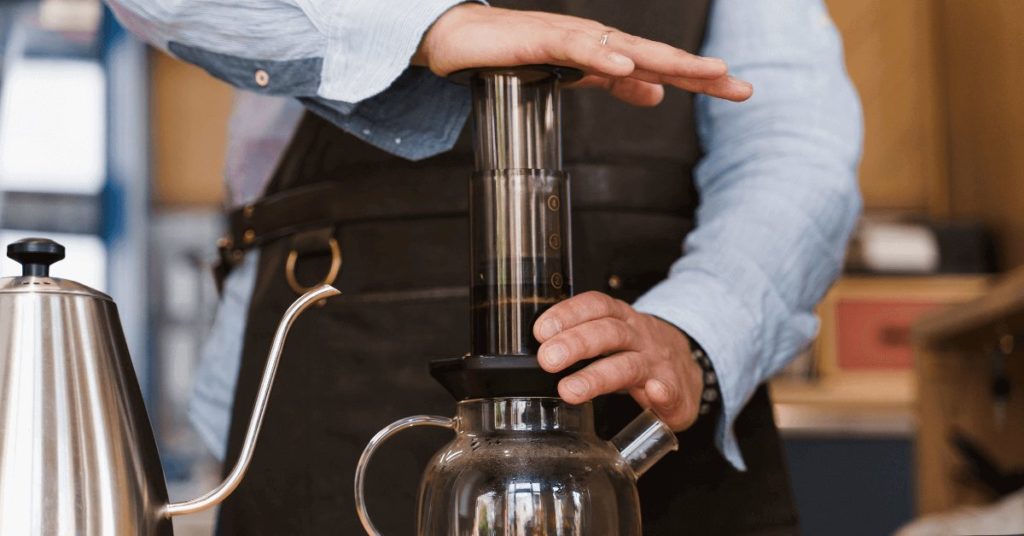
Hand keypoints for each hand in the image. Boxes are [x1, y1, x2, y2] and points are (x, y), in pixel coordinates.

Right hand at [413, 4, 752, 106]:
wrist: (463, 41)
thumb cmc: (518, 54)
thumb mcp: (578, 76)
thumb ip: (617, 85)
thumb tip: (657, 96)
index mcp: (608, 54)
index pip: (662, 67)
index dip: (700, 78)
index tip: (740, 91)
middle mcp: (597, 41)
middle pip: (656, 56)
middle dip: (699, 70)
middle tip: (739, 84)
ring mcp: (571, 38)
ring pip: (626, 49)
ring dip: (666, 60)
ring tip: (703, 73)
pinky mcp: (541, 41)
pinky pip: (576, 49)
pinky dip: (603, 57)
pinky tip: (626, 67)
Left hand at [534, 291, 703, 430]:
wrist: (687, 370)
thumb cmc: (640, 354)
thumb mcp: (614, 336)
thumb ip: (583, 337)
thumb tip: (539, 346)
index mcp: (621, 321)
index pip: (595, 306)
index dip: (568, 314)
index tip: (541, 331)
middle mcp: (639, 337)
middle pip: (608, 332)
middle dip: (575, 344)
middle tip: (548, 360)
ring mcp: (657, 364)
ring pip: (628, 365)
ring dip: (598, 376)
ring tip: (570, 390)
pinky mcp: (676, 391)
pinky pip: (672, 390)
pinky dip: (664, 393)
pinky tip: (654, 393)